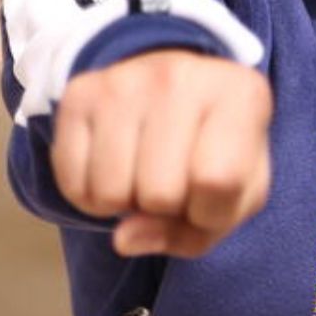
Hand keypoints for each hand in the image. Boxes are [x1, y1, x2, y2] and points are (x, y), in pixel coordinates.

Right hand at [50, 49, 272, 257]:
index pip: (217, 182)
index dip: (209, 210)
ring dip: (124, 203)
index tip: (208, 192)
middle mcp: (181, 77)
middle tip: (172, 179)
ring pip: (110, 192)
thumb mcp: (236, 194)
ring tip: (143, 173)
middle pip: (159, 193)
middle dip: (165, 207)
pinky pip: (72, 183)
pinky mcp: (80, 93)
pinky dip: (90, 196)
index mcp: (244, 95)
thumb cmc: (217, 151)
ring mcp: (125, 80)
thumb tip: (123, 239)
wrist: (181, 90)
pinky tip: (113, 168)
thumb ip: (196, 233)